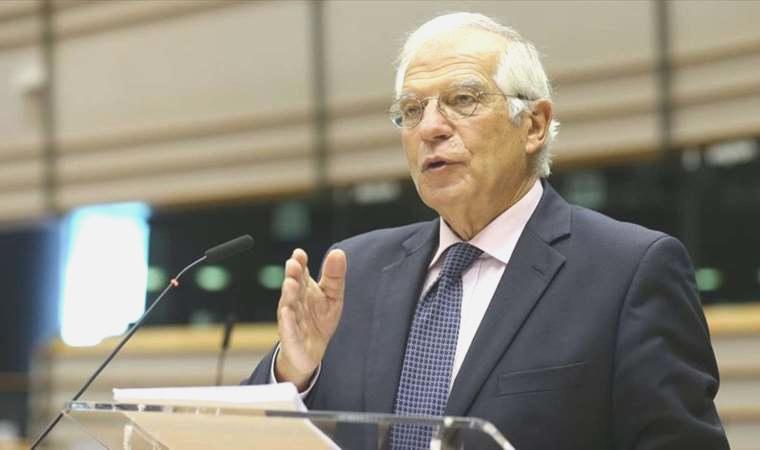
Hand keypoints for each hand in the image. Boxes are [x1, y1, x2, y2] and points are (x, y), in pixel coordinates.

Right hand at [274, 248, 346, 389]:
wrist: (311, 352)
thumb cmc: (319, 320)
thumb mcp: (332, 296)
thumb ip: (334, 276)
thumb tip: (338, 252)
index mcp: (304, 289)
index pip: (301, 273)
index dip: (299, 263)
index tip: (299, 253)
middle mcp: (295, 302)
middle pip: (293, 286)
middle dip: (292, 275)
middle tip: (293, 264)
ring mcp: (291, 320)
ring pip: (288, 306)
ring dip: (288, 294)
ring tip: (290, 283)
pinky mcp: (291, 338)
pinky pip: (289, 330)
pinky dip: (287, 322)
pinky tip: (286, 313)